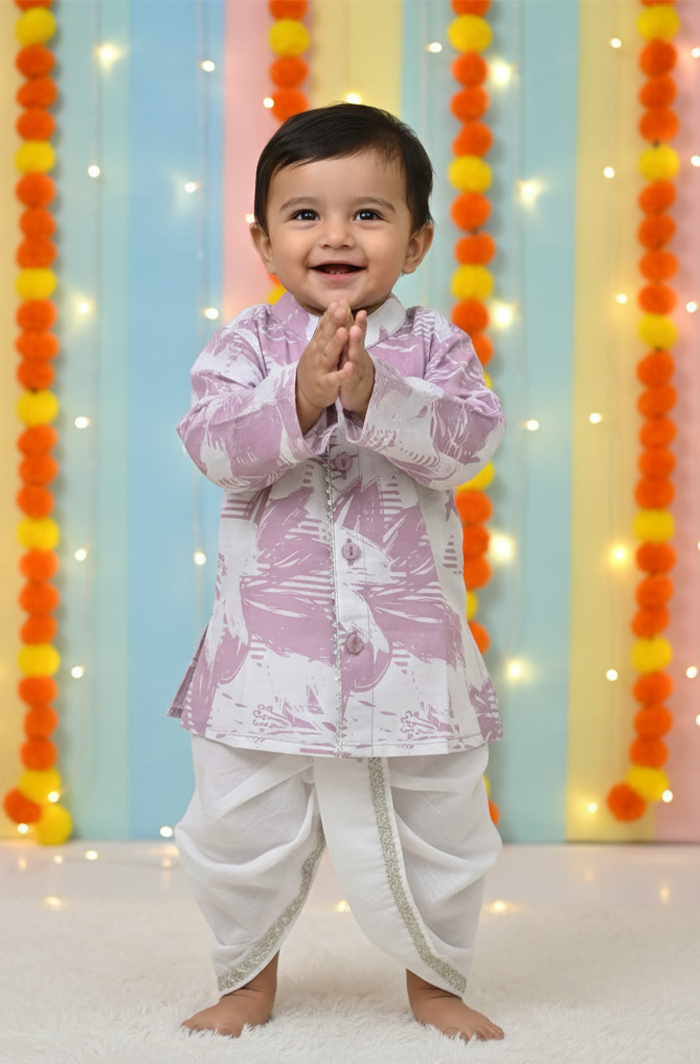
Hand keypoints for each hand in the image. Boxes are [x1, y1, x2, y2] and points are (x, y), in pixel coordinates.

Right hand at [295, 302, 353, 432]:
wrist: (304, 393)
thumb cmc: (315, 366)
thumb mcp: (317, 346)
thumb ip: (324, 328)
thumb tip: (330, 308)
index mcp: (318, 344)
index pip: (325, 327)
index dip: (331, 315)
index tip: (337, 301)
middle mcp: (318, 354)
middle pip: (326, 337)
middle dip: (334, 323)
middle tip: (341, 309)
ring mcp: (322, 369)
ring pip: (329, 355)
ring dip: (336, 343)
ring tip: (344, 332)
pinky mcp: (327, 384)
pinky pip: (335, 378)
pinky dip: (342, 373)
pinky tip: (350, 367)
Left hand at [337, 308, 373, 418]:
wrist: (361, 395)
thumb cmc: (354, 369)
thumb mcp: (353, 350)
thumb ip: (353, 332)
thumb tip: (352, 312)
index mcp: (351, 346)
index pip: (349, 327)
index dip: (346, 314)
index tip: (342, 299)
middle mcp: (356, 354)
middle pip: (355, 337)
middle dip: (352, 321)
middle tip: (349, 308)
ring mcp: (356, 368)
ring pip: (355, 354)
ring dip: (356, 341)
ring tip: (355, 329)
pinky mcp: (352, 384)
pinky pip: (351, 378)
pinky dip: (350, 372)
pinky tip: (350, 367)